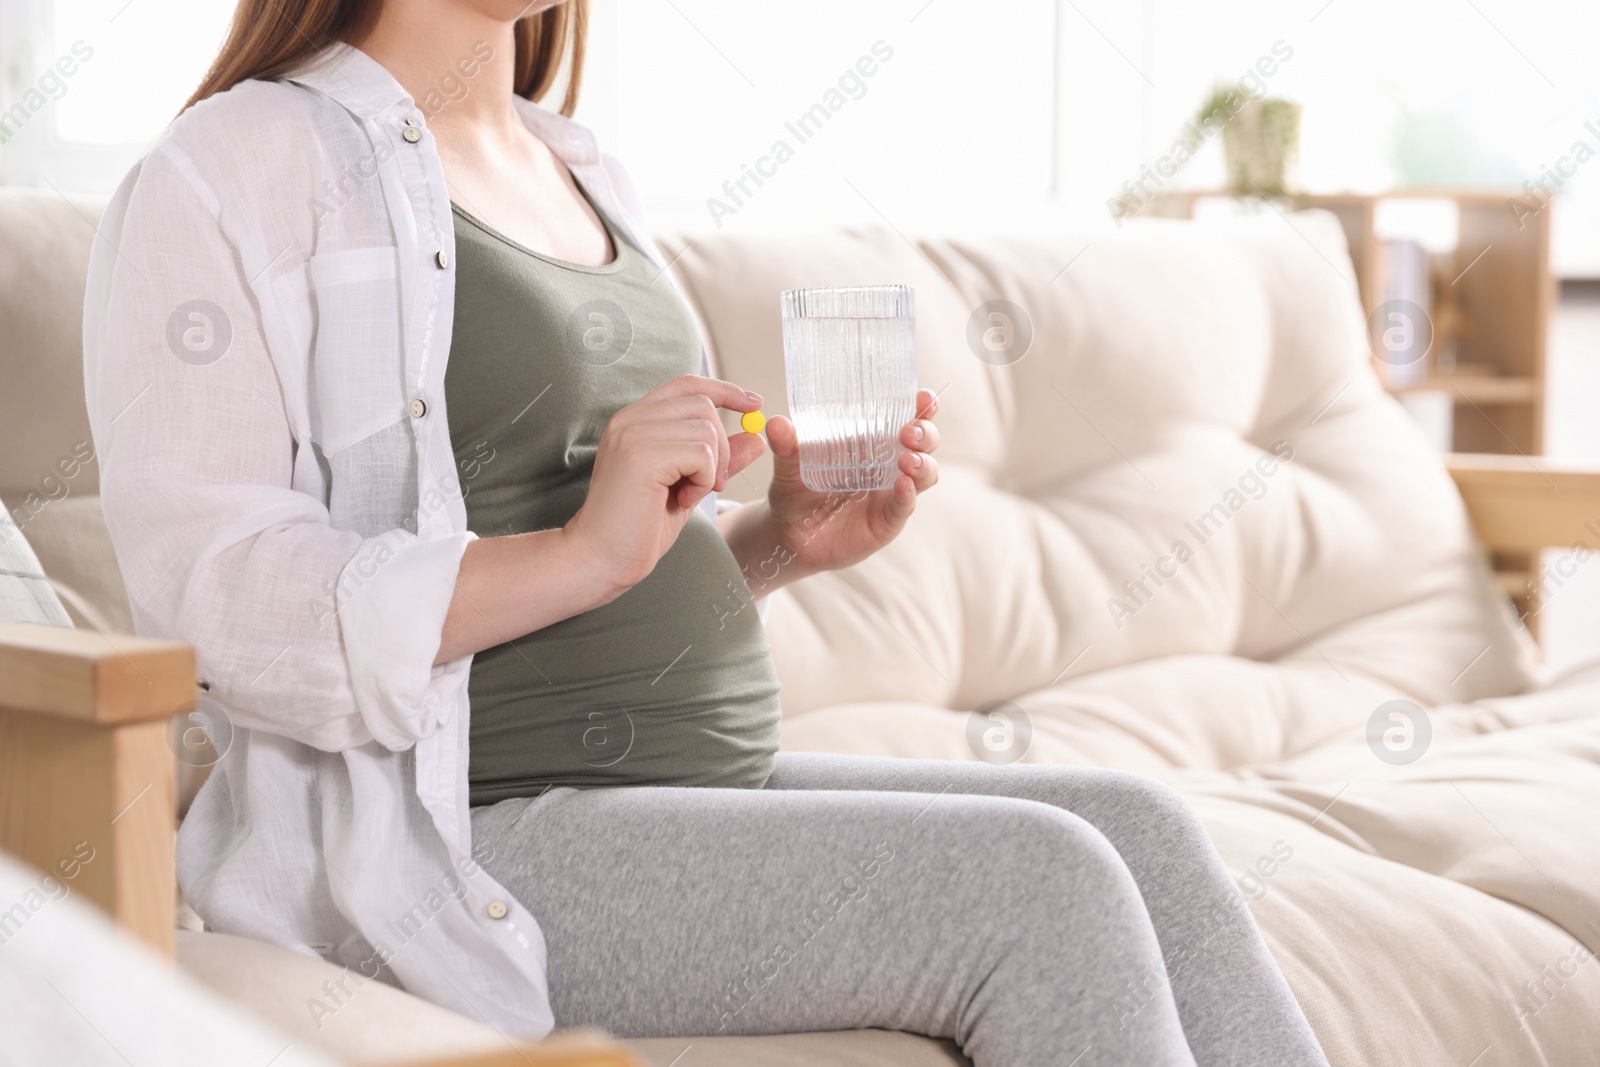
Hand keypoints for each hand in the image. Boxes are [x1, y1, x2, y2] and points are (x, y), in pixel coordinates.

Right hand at [566, 375, 765, 591]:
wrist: (600, 559)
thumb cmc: (638, 528)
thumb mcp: (688, 485)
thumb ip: (718, 458)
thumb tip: (756, 436)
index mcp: (634, 421)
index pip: (686, 385)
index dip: (724, 390)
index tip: (753, 403)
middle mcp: (629, 419)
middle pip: (703, 405)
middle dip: (722, 445)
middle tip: (713, 484)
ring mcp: (633, 434)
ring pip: (706, 429)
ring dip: (711, 468)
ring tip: (687, 494)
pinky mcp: (642, 455)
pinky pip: (701, 454)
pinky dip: (704, 480)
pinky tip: (681, 500)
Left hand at [760, 387, 940, 575]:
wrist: (789, 533)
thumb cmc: (795, 490)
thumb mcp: (788, 465)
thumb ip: (786, 446)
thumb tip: (776, 423)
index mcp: (871, 441)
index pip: (905, 417)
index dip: (920, 407)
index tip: (924, 398)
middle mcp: (888, 463)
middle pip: (924, 443)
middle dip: (925, 433)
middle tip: (909, 431)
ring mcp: (891, 492)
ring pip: (924, 474)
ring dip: (922, 463)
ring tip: (906, 460)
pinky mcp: (887, 520)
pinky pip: (905, 506)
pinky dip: (907, 495)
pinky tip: (902, 485)